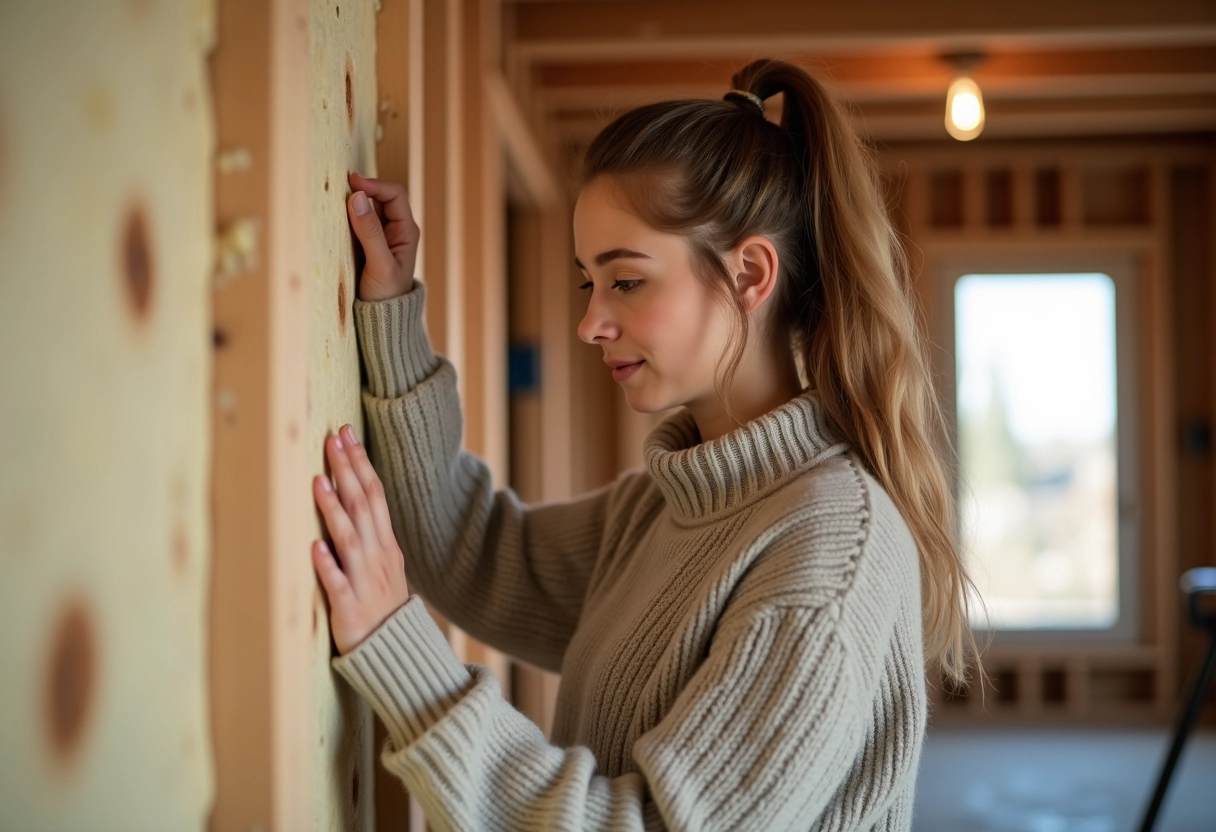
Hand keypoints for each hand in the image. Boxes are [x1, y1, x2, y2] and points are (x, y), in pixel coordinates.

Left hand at [312, 423, 410, 654]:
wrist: (396, 653)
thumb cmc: (383, 607)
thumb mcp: (385, 566)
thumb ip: (371, 536)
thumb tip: (354, 500)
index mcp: (386, 545)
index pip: (375, 494)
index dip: (360, 463)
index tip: (346, 434)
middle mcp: (378, 557)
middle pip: (364, 506)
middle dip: (348, 471)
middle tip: (333, 439)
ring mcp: (365, 581)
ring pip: (350, 538)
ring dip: (334, 510)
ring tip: (318, 482)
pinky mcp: (350, 608)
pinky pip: (338, 584)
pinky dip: (328, 565)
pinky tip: (315, 547)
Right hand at [346, 172, 419, 301]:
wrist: (381, 320)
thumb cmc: (387, 295)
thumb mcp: (380, 264)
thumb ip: (370, 232)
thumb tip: (357, 197)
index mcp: (406, 231)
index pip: (394, 195)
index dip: (375, 185)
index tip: (352, 183)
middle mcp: (395, 229)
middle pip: (380, 197)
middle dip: (362, 190)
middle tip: (338, 188)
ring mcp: (379, 236)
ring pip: (366, 208)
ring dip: (353, 203)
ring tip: (334, 200)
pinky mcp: (364, 243)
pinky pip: (355, 222)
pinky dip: (345, 216)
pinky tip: (334, 217)